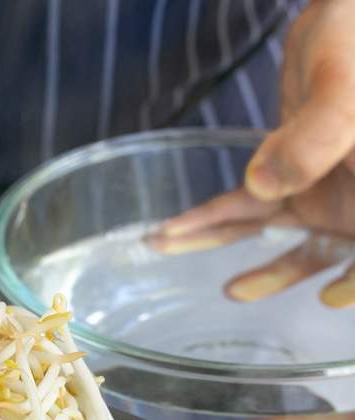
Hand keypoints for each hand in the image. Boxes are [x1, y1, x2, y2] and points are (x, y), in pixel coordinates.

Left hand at [151, 0, 354, 307]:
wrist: (350, 12)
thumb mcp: (347, 94)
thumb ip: (316, 138)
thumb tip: (262, 186)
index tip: (332, 298)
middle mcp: (354, 204)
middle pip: (325, 253)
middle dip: (277, 276)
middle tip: (235, 289)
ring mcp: (324, 194)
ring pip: (280, 236)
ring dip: (229, 246)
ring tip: (180, 252)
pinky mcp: (292, 177)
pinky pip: (251, 206)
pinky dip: (214, 218)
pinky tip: (175, 231)